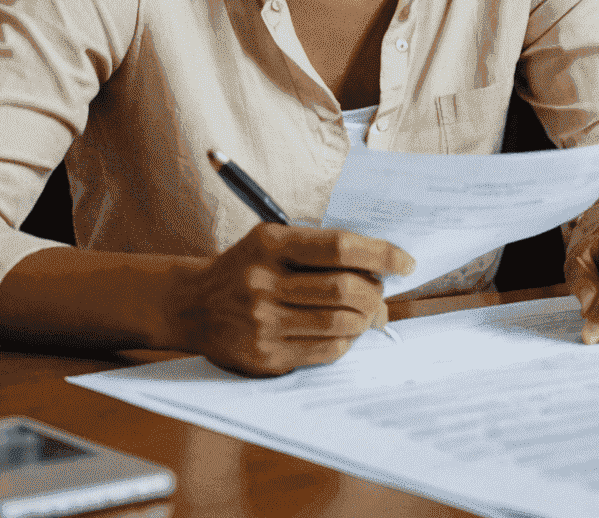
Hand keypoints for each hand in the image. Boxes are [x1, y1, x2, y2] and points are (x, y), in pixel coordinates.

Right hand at [170, 224, 414, 376]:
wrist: (192, 304)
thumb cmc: (248, 266)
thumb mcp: (277, 241)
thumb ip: (325, 252)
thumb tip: (383, 278)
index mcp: (272, 244)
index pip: (340, 247)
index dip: (381, 254)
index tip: (406, 262)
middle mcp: (264, 284)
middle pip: (344, 289)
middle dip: (376, 292)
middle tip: (383, 292)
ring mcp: (262, 324)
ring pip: (340, 324)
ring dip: (365, 319)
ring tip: (367, 312)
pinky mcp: (263, 357)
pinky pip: (325, 351)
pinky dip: (346, 341)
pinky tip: (344, 331)